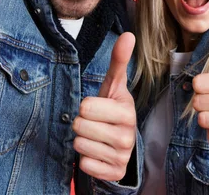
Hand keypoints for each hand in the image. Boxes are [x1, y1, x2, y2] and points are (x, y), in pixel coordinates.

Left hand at [72, 32, 136, 180]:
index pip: (86, 106)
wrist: (121, 144)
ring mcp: (122, 156)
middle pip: (79, 126)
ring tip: (95, 137)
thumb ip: (119, 61)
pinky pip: (84, 165)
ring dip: (82, 141)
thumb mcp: (114, 86)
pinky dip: (85, 159)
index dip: (86, 106)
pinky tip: (97, 153)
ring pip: (79, 145)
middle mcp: (128, 135)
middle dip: (81, 124)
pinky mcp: (114, 173)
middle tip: (94, 123)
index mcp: (126, 111)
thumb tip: (129, 34)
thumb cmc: (112, 110)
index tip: (97, 108)